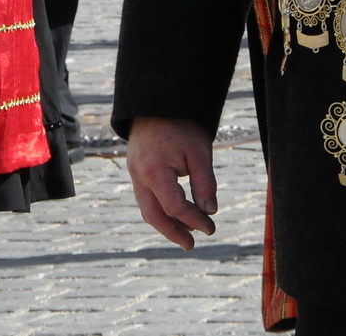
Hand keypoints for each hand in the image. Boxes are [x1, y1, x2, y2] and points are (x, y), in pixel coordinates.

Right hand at [126, 117, 217, 249]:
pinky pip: (146, 196)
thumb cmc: (181, 124)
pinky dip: (161, 208)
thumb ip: (205, 183)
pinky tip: (177, 213)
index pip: (174, 206)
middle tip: (191, 244)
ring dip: (166, 223)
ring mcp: (134, 173)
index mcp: (154, 171)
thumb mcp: (199, 151)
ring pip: (147, 208)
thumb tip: (210, 212)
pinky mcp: (136, 169)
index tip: (211, 228)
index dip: (194, 220)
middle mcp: (139, 175)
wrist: (157, 101)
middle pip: (153, 215)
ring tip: (187, 232)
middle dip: (173, 232)